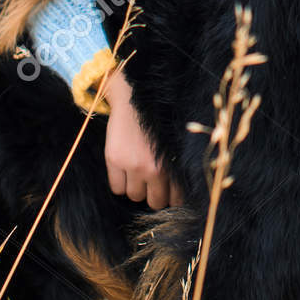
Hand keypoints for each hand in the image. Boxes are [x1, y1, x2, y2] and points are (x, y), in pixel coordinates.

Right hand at [103, 66, 184, 208]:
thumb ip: (178, 165)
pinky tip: (124, 173)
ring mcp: (134, 165)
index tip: (169, 194)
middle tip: (153, 186)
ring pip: (135, 196)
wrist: (136, 98)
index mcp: (175, 163)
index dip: (172, 198)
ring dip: (137, 189)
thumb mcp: (175, 143)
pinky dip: (120, 184)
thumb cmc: (159, 121)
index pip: (176, 198)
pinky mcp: (115, 160)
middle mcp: (155, 167)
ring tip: (138, 174)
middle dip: (155, 195)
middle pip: (156, 201)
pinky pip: (117, 188)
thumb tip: (184, 192)